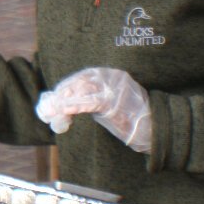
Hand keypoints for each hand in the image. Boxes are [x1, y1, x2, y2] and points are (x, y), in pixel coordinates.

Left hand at [35, 67, 151, 152]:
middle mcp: (112, 78)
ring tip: (52, 112)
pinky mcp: (114, 102)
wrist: (154, 128)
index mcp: (111, 74)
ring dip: (63, 102)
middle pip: (79, 82)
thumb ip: (90, 98)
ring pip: (81, 90)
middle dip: (61, 94)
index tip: (54, 97)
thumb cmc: (130, 117)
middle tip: (48, 108)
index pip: (82, 77)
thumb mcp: (109, 102)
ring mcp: (114, 89)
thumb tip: (63, 101)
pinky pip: (89, 102)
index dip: (65, 87)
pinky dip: (73, 106)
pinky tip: (64, 112)